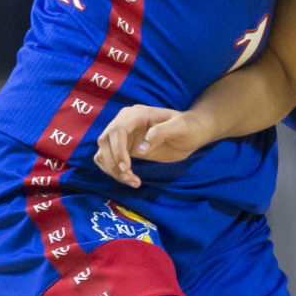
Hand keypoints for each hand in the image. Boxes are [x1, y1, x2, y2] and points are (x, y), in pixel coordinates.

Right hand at [94, 104, 208, 186]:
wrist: (192, 132)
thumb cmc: (188, 126)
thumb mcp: (179, 126)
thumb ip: (161, 132)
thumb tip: (141, 147)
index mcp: (136, 114)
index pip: (117, 130)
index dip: (117, 149)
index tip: (125, 167)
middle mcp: (124, 122)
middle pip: (105, 141)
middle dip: (113, 162)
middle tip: (130, 178)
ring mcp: (123, 136)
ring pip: (103, 152)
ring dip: (112, 169)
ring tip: (132, 181)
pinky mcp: (124, 148)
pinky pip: (108, 159)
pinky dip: (113, 171)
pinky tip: (129, 179)